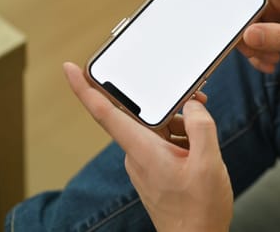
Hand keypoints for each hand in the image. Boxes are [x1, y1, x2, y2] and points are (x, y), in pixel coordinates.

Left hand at [63, 62, 232, 231]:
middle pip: (143, 115)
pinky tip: (198, 147)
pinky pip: (162, 143)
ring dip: (180, 124)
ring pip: (157, 129)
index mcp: (142, 150)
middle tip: (196, 98)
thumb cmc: (199, 210)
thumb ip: (201, 127)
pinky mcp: (152, 171)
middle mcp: (137, 155)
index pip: (105, 113)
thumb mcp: (208, 163)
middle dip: (169, 102)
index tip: (71, 68)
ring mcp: (144, 164)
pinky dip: (180, 138)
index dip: (85, 88)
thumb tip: (192, 105)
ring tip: (203, 135)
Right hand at [201, 0, 279, 75]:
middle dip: (241, 24)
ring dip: (253, 44)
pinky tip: (273, 62)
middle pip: (245, 0)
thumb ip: (278, 37)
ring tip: (271, 57)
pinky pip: (258, 37)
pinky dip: (260, 52)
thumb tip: (247, 34)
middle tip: (250, 44)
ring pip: (249, 23)